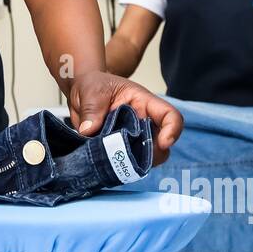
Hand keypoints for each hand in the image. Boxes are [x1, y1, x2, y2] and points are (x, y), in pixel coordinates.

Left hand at [67, 71, 181, 166]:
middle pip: (160, 145)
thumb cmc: (93, 85)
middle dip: (149, 155)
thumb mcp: (91, 91)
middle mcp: (143, 123)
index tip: (164, 143)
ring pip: (144, 159)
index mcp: (144, 103)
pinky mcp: (119, 150)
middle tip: (126, 155)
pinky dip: (117, 166)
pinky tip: (103, 161)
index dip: (172, 130)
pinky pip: (125, 164)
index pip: (169, 116)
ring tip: (109, 156)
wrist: (80, 94)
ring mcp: (132, 139)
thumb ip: (92, 109)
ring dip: (130, 162)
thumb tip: (88, 130)